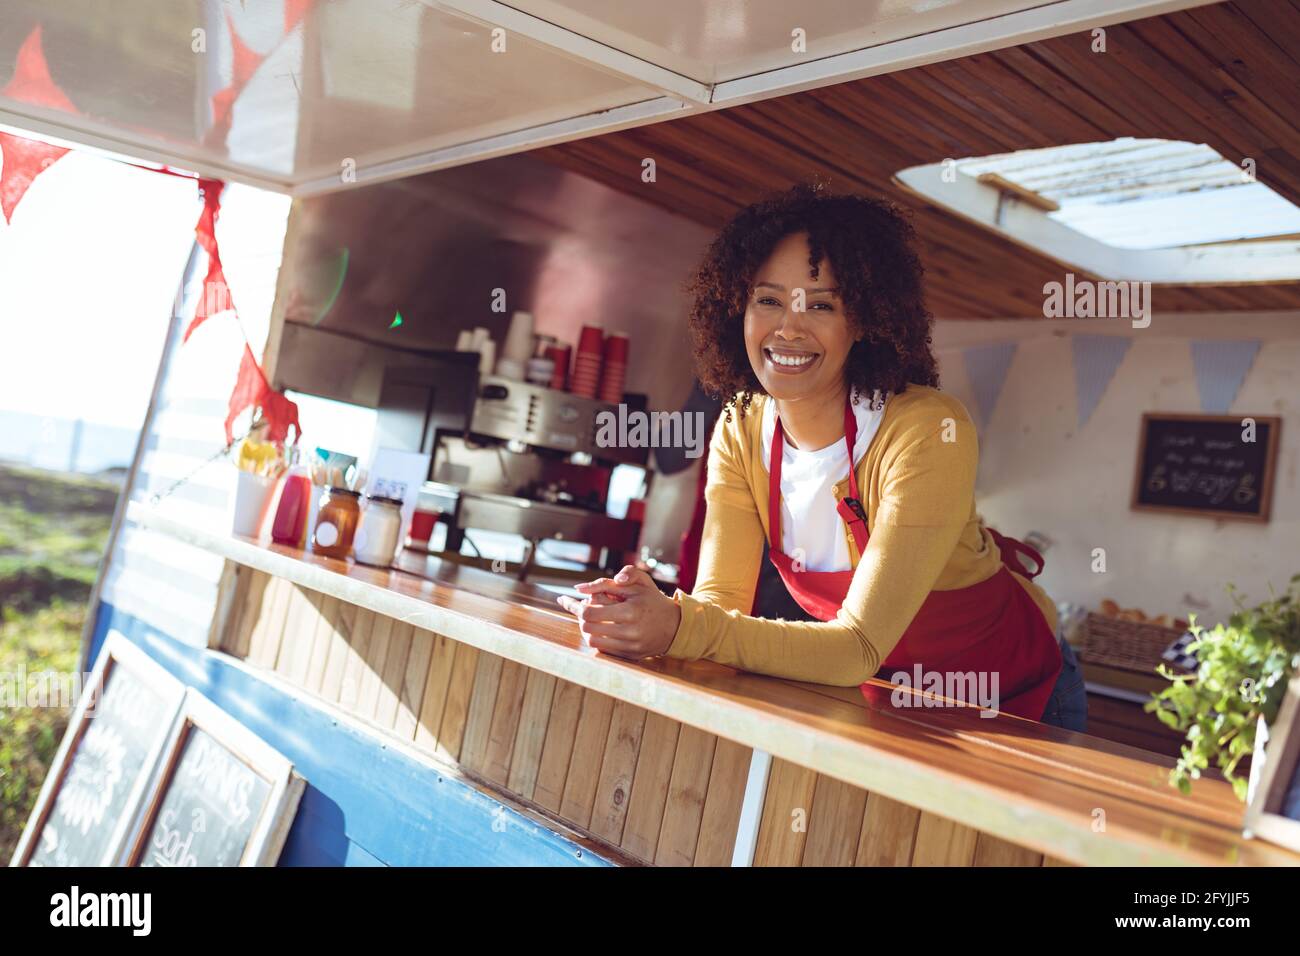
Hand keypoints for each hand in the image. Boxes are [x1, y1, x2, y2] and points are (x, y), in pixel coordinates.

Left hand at [557, 565, 680, 659]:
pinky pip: (603, 650)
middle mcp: (630, 631)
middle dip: (582, 618)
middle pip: (588, 628)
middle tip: (586, 609)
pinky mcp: (630, 656)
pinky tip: (603, 630)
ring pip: (593, 641)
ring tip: (594, 620)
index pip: (590, 612)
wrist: (675, 626)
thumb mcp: (637, 584)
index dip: (579, 606)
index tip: (582, 601)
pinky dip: (599, 639)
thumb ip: (608, 582)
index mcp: (630, 611)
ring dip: (588, 630)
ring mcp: (630, 646)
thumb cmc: (653, 601)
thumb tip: (580, 588)